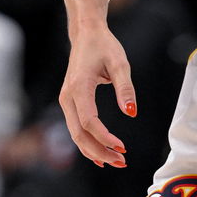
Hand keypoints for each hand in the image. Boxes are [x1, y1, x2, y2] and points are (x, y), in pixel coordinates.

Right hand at [58, 23, 134, 168]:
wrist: (86, 34)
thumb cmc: (104, 46)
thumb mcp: (120, 63)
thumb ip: (125, 89)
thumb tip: (131, 113)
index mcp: (79, 86)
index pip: (88, 121)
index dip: (104, 137)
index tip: (122, 147)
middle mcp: (67, 97)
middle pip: (78, 134)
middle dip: (99, 151)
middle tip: (121, 161)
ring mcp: (66, 101)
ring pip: (75, 135)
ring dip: (94, 150)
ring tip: (116, 161)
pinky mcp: (69, 103)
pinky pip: (76, 128)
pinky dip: (87, 143)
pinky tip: (101, 154)